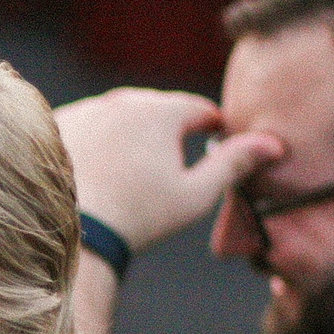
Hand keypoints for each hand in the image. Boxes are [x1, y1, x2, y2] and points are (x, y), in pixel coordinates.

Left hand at [54, 88, 285, 252]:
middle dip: (169, 136)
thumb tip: (274, 144)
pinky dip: (98, 144)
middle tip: (168, 173)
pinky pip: (90, 127)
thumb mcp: (195, 195)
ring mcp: (87, 109)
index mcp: (162, 111)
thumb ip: (234, 164)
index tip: (211, 155)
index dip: (212, 133)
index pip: (201, 111)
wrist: (72, 233)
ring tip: (131, 178)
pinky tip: (98, 175)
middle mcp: (122, 100)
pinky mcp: (58, 123)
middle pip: (160, 112)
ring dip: (132, 137)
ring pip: (122, 118)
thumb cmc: (139, 217)